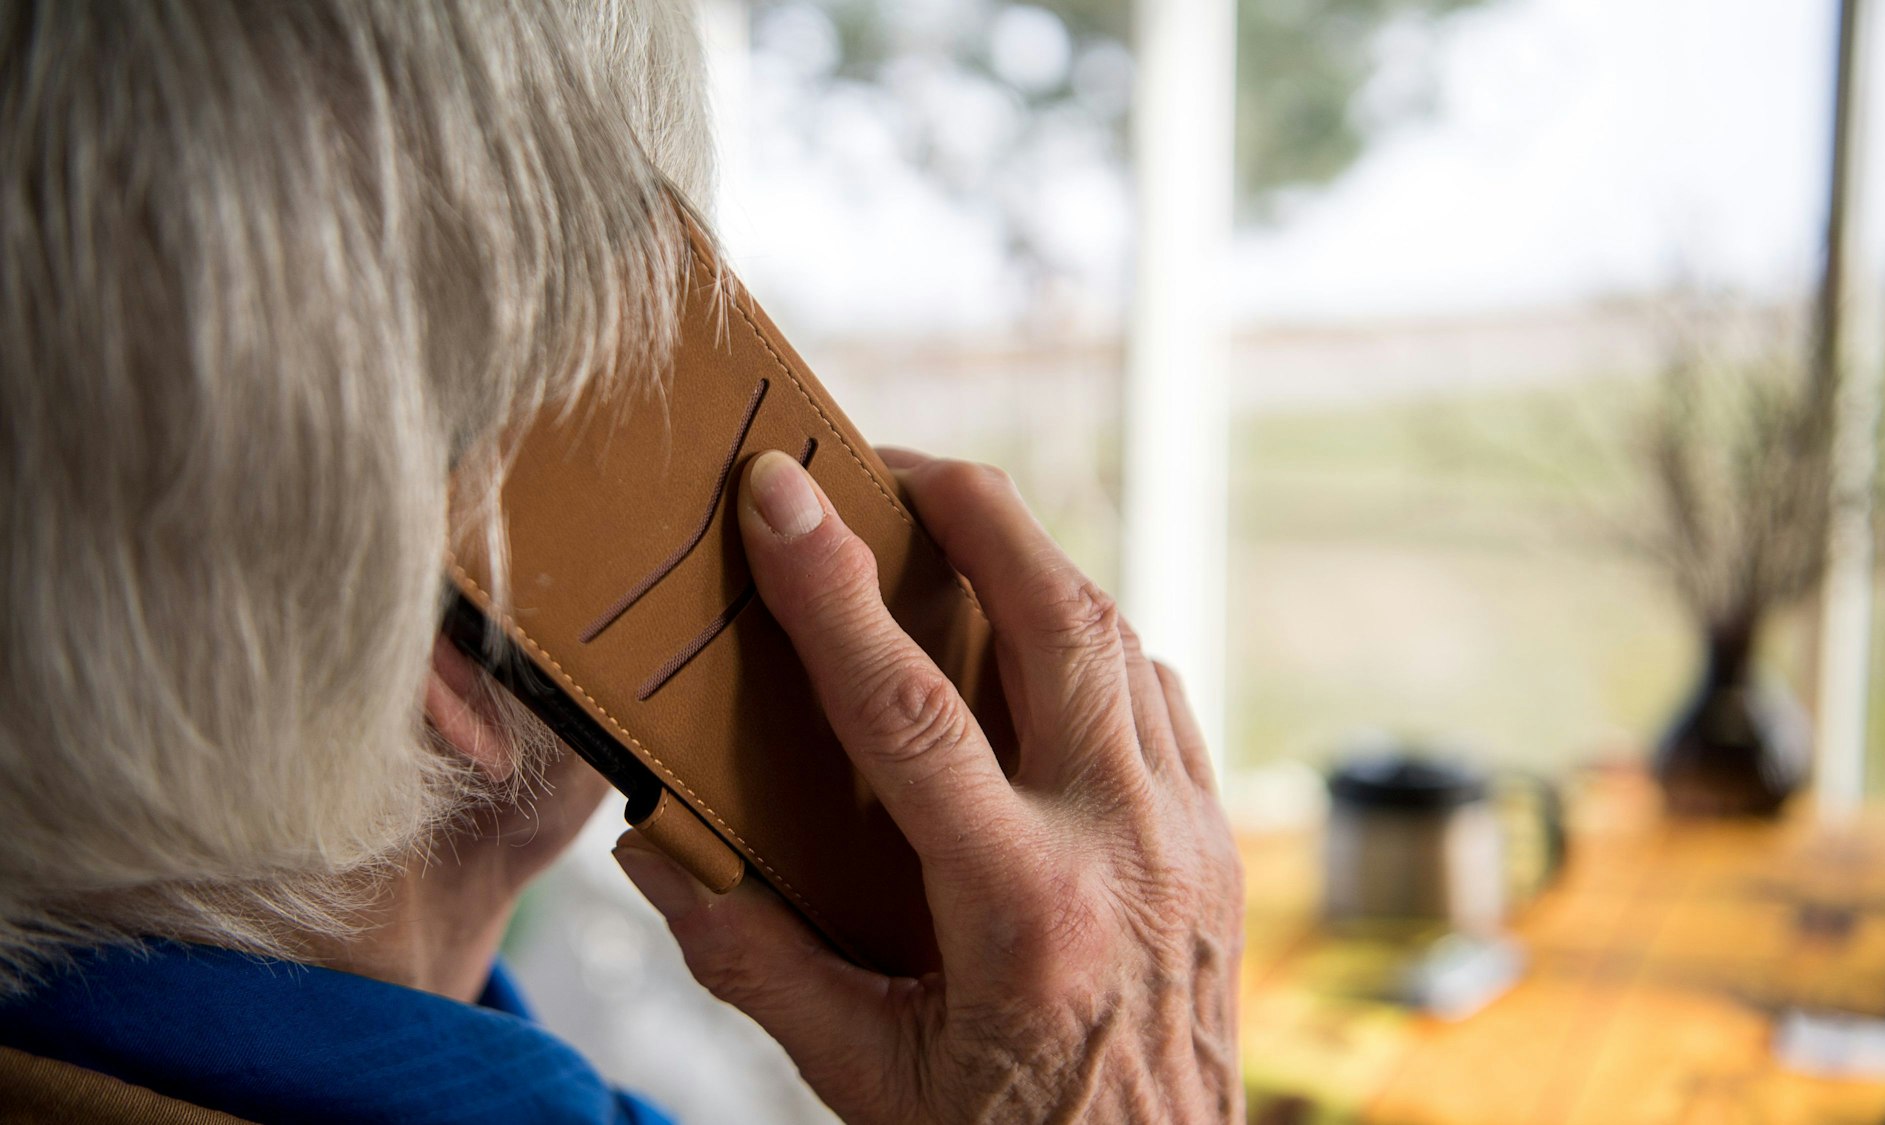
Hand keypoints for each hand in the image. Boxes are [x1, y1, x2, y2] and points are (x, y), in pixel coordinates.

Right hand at [613, 448, 1244, 1122]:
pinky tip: (1039, 644)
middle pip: (1060, 620)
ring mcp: (1192, 839)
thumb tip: (657, 850)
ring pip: (1124, 640)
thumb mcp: (863, 1078)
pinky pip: (1160, 697)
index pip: (909, 710)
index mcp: (1023, 913)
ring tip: (955, 532)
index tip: (776, 490)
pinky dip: (1096, 643)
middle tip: (890, 462)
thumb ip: (756, 960)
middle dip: (975, 510)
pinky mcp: (1220, 843)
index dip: (830, 587)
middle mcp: (1127, 851)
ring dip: (1037, 566)